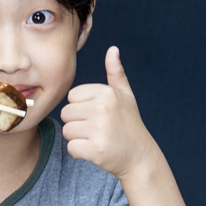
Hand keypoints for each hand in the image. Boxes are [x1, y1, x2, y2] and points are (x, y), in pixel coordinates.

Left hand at [61, 46, 157, 178]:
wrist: (140, 156)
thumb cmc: (129, 124)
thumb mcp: (126, 95)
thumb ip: (116, 73)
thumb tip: (113, 49)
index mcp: (106, 93)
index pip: (72, 96)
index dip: (81, 108)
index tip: (97, 115)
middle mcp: (103, 108)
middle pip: (66, 114)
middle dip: (77, 124)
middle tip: (96, 130)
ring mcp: (99, 129)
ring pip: (67, 131)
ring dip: (77, 138)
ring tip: (96, 139)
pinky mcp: (96, 149)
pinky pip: (71, 148)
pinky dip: (79, 152)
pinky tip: (95, 151)